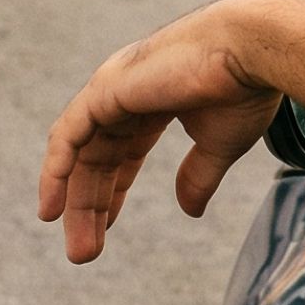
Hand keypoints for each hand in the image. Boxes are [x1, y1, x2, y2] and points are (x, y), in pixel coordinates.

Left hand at [40, 0, 287, 263]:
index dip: (112, 189)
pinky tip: (53, 206)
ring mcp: (113, 89)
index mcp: (155, 100)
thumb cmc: (244, 88)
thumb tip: (189, 211)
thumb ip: (198, 176)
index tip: (106, 227)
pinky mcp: (105, 90)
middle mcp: (126, 93)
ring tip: (79, 249)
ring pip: (79, 152)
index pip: (122, 150)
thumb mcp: (220, 144)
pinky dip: (56, 169)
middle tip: (85, 253)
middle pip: (97, 157)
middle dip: (91, 206)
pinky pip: (68, 135)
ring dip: (73, 201)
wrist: (252, 51)